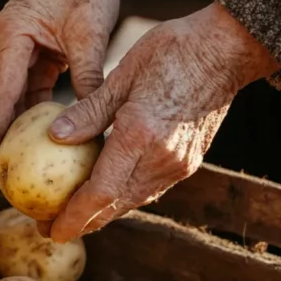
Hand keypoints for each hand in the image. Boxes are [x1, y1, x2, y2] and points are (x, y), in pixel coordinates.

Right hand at [0, 0, 149, 169]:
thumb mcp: (90, 31)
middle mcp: (2, 44)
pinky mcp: (26, 52)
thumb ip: (87, 76)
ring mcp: (11, 48)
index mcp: (11, 37)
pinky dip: (28, 114)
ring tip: (15, 167)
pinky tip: (38, 141)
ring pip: (5, 98)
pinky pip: (22, 90)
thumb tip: (92, 123)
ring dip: (9, 129)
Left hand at [47, 3, 278, 241]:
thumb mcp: (123, 74)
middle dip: (84, 223)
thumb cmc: (173, 50)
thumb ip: (89, 111)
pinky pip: (150, 189)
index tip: (52, 230)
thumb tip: (54, 137)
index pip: (101, 192)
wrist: (228, 51)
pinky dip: (125, 196)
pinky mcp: (189, 162)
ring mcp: (179, 164)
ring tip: (74, 215)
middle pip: (116, 205)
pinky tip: (107, 193)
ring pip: (134, 201)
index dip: (74, 217)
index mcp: (140, 135)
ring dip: (104, 213)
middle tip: (51, 228)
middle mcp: (162, 158)